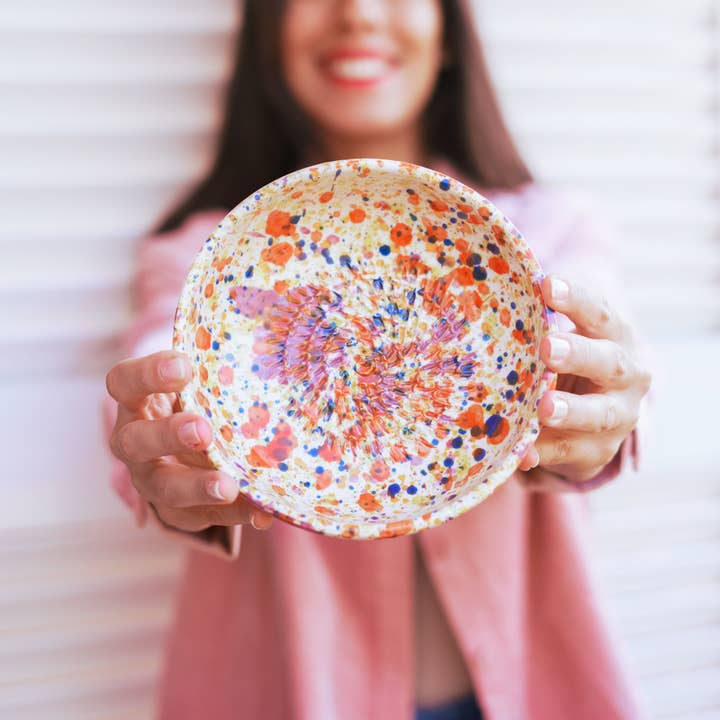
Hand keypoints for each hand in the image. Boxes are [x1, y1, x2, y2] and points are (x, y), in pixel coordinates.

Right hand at [105, 350, 273, 531]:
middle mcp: (134, 442)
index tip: (184, 366)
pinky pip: (204, 517)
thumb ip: (217, 363)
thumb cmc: (197, 399)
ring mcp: (153, 480)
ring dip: (197, 487)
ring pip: (163, 488)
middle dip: (168, 436)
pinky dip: (236, 514)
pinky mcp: (180, 511)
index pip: (124, 382)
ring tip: (229, 486)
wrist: (187, 449)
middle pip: (136, 441)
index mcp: (135, 401)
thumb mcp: (199, 380)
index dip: (148, 374)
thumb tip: (268, 329)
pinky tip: (264, 512)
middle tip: (202, 431)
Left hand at [516, 274, 651, 485]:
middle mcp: (626, 375)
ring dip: (569, 411)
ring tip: (544, 408)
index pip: (599, 312)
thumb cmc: (568, 362)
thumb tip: (478, 301)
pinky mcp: (597, 452)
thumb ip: (536, 323)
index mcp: (615, 337)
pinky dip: (546, 453)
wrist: (598, 417)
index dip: (576, 298)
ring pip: (597, 414)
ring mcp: (617, 417)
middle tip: (547, 347)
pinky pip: (570, 453)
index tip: (546, 284)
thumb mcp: (563, 338)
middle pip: (607, 361)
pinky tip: (524, 453)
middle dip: (577, 354)